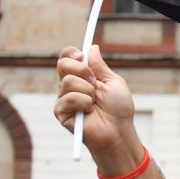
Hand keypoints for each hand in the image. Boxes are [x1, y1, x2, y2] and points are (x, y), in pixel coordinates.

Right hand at [54, 45, 141, 170]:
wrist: (118, 131)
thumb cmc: (118, 109)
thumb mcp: (113, 82)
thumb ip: (100, 66)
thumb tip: (91, 47)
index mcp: (82, 77)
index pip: (68, 58)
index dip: (71, 53)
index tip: (81, 55)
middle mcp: (70, 86)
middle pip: (62, 64)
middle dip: (81, 69)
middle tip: (94, 81)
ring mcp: (64, 99)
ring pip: (67, 81)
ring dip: (87, 90)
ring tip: (95, 102)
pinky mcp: (60, 112)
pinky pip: (67, 98)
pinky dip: (83, 102)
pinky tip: (88, 111)